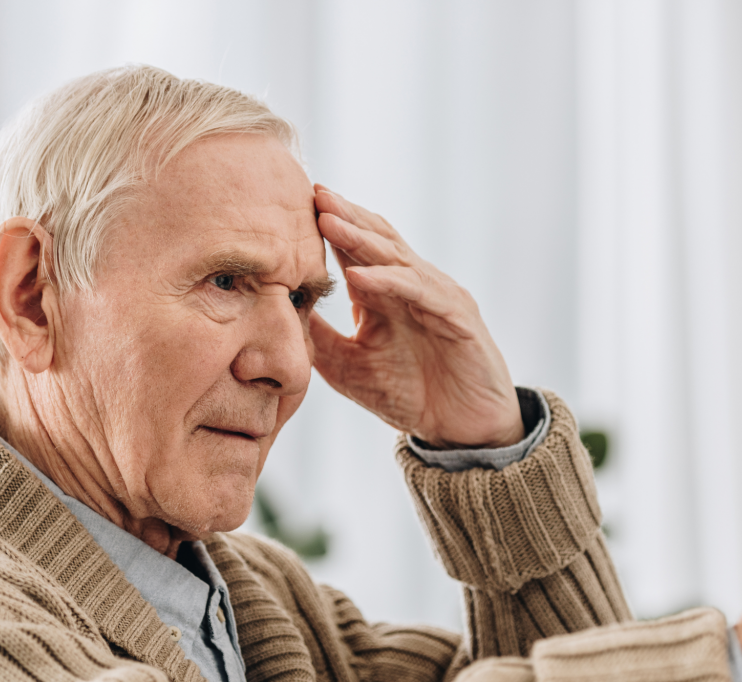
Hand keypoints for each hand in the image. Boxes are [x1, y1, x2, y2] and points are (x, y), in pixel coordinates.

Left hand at [309, 187, 523, 448]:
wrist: (464, 429)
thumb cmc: (413, 397)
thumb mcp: (350, 368)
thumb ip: (321, 339)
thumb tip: (278, 312)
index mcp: (387, 295)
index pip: (354, 251)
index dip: (327, 227)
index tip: (289, 206)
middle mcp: (413, 287)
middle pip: (376, 240)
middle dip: (343, 215)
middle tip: (310, 192)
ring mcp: (438, 298)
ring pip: (396, 258)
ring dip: (360, 239)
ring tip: (327, 220)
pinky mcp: (458, 318)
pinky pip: (420, 292)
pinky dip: (389, 282)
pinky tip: (358, 277)